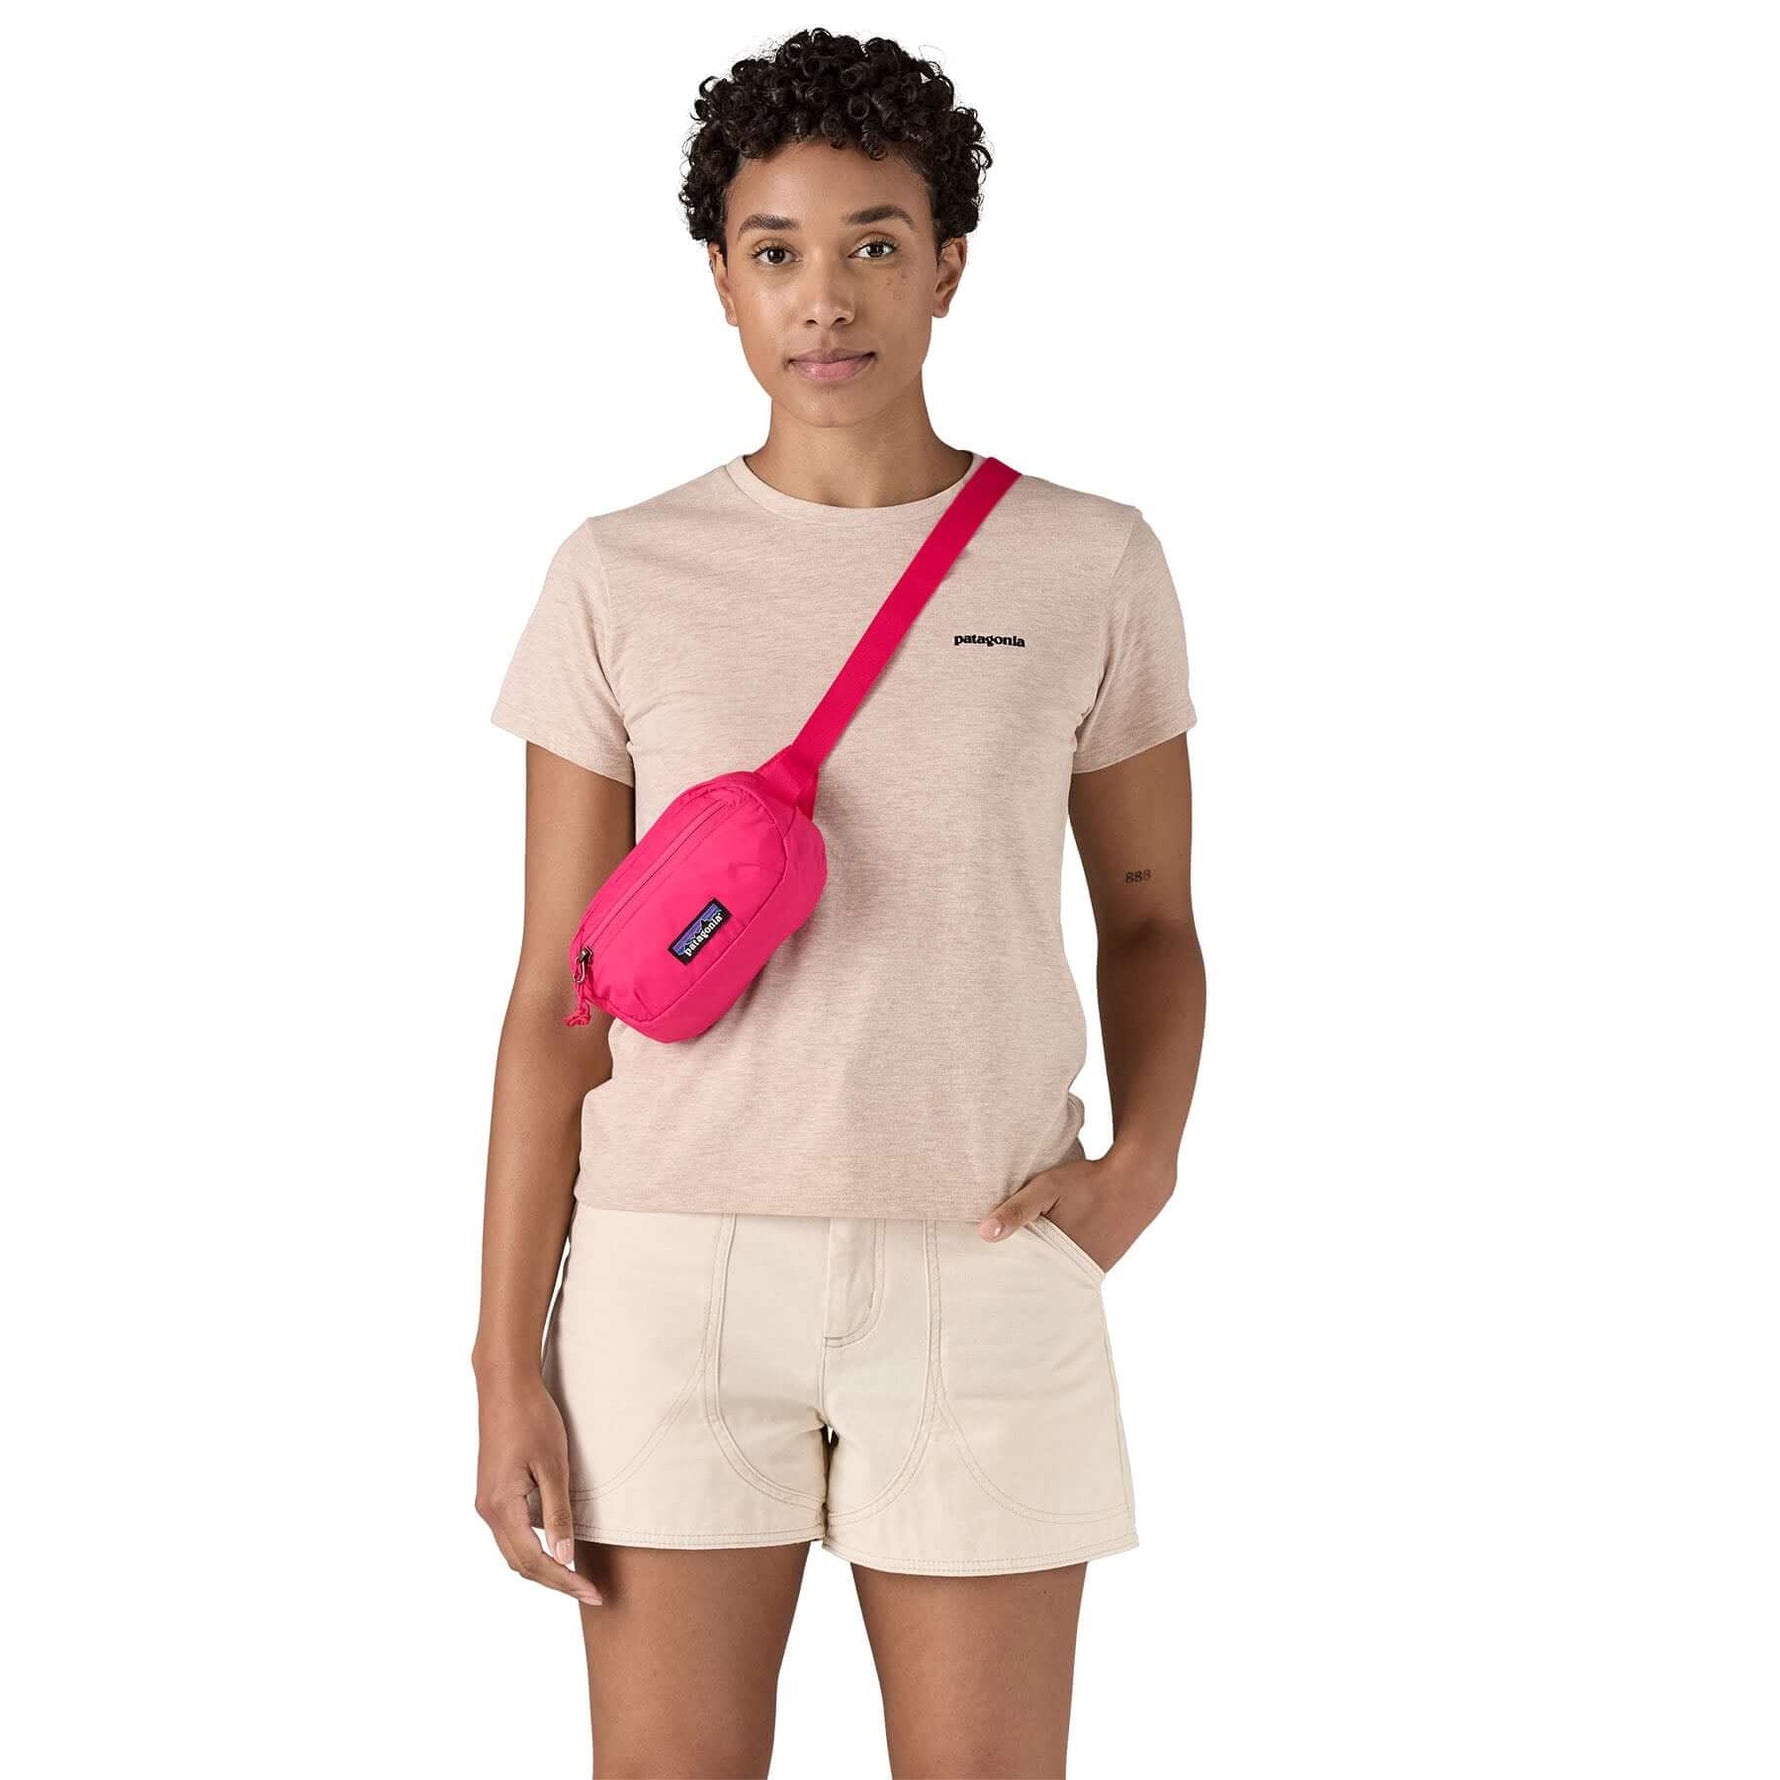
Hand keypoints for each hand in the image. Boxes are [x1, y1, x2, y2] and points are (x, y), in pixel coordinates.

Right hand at [474, 1369, 603, 1607]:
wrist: (505, 1385)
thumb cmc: (533, 1419)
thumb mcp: (553, 1465)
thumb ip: (557, 1513)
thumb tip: (564, 1556)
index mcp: (501, 1508)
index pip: (535, 1561)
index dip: (565, 1581)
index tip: (593, 1592)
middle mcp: (488, 1511)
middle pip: (521, 1564)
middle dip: (556, 1582)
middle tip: (591, 1592)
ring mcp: (487, 1503)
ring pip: (514, 1552)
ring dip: (544, 1568)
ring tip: (578, 1577)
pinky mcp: (492, 1493)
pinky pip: (511, 1534)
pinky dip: (533, 1548)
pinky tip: (556, 1547)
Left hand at [976, 1147, 1175, 1275]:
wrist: (1137, 1182)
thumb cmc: (1089, 1182)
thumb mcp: (1048, 1188)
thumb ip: (1017, 1210)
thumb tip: (983, 1233)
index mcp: (1058, 1258)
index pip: (1021, 1279)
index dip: (1002, 1279)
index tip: (981, 1282)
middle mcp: (1075, 1271)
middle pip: (1038, 1284)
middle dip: (1018, 1283)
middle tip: (993, 1288)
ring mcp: (1090, 1270)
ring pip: (1055, 1279)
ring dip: (1038, 1275)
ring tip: (1013, 1277)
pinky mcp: (1099, 1264)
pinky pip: (1070, 1272)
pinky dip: (1057, 1268)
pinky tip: (1045, 1261)